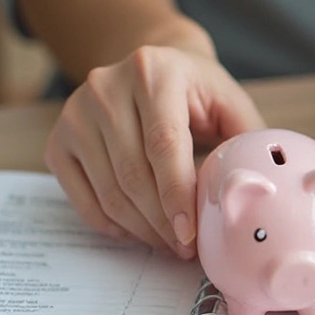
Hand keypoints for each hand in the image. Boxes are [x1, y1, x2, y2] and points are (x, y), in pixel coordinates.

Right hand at [45, 46, 263, 257]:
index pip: (163, 143)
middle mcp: (106, 87)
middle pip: (133, 173)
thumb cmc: (197, 91)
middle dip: (162, 222)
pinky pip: (83, 197)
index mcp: (154, 71)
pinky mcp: (58, 140)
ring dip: (142, 229)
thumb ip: (246, 140)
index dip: (177, 194)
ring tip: (170, 244)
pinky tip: (140, 233)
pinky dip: (113, 225)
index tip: (190, 233)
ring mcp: (75, 114)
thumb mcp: (230, 102)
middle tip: (187, 248)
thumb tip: (255, 191)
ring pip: (108, 191)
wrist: (152, 67)